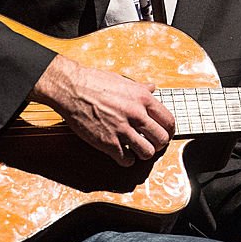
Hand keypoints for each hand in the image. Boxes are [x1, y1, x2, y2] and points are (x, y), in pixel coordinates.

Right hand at [31, 54, 174, 166]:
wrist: (72, 89)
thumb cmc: (95, 82)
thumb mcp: (123, 81)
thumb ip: (140, 88)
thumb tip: (152, 87)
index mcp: (142, 98)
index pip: (168, 120)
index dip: (169, 130)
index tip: (164, 133)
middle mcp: (136, 114)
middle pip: (161, 139)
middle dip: (159, 144)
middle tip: (153, 144)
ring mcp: (122, 129)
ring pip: (147, 152)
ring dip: (144, 154)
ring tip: (138, 151)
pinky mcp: (108, 142)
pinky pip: (127, 160)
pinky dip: (127, 161)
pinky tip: (123, 155)